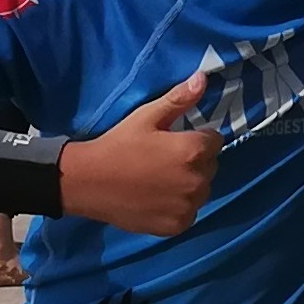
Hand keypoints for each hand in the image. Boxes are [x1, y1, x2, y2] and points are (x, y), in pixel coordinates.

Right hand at [61, 69, 219, 235]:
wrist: (88, 182)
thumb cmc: (118, 145)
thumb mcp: (147, 116)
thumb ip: (179, 99)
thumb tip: (203, 78)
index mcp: (194, 150)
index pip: (214, 140)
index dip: (196, 138)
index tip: (173, 141)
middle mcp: (198, 180)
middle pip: (210, 166)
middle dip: (194, 161)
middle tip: (164, 160)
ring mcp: (189, 206)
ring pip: (201, 191)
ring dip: (189, 185)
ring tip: (160, 180)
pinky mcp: (178, 226)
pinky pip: (189, 212)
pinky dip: (179, 207)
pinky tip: (156, 198)